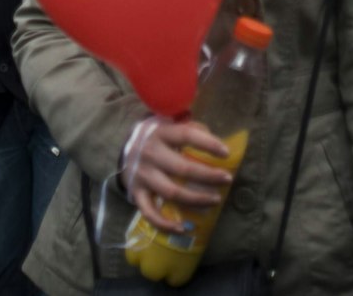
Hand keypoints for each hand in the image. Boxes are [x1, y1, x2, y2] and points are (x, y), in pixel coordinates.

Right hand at [124, 118, 232, 232]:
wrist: (125, 148)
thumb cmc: (157, 137)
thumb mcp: (169, 125)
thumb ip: (190, 129)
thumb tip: (215, 142)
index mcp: (161, 133)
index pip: (186, 136)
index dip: (208, 144)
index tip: (226, 153)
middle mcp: (150, 154)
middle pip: (182, 169)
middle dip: (208, 176)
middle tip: (227, 179)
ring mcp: (142, 176)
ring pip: (171, 192)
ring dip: (196, 199)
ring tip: (215, 200)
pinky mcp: (136, 193)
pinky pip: (150, 213)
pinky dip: (165, 224)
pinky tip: (183, 228)